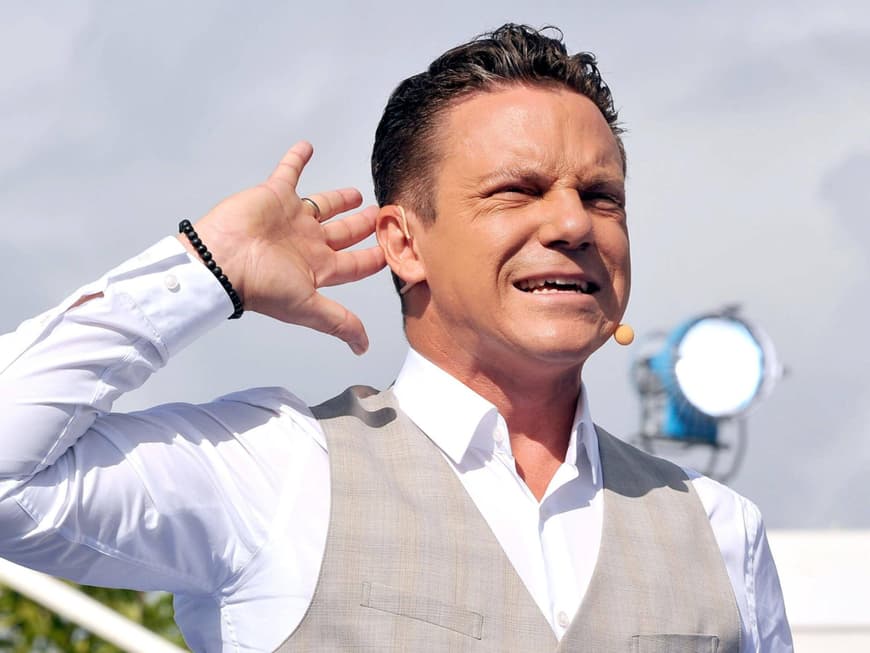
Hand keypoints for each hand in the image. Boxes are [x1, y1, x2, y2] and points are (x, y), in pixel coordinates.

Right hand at [179, 141, 385, 354]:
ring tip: (356, 193)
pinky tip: (307, 146)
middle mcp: (306, 243)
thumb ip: (339, 322)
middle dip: (362, 226)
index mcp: (317, 268)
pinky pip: (288, 172)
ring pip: (322, 205)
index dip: (374, 258)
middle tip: (381, 215)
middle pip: (343, 233)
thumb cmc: (261, 286)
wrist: (222, 260)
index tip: (393, 251)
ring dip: (339, 199)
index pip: (354, 264)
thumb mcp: (308, 307)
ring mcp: (291, 219)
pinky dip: (296, 159)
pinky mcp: (274, 196)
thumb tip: (363, 348)